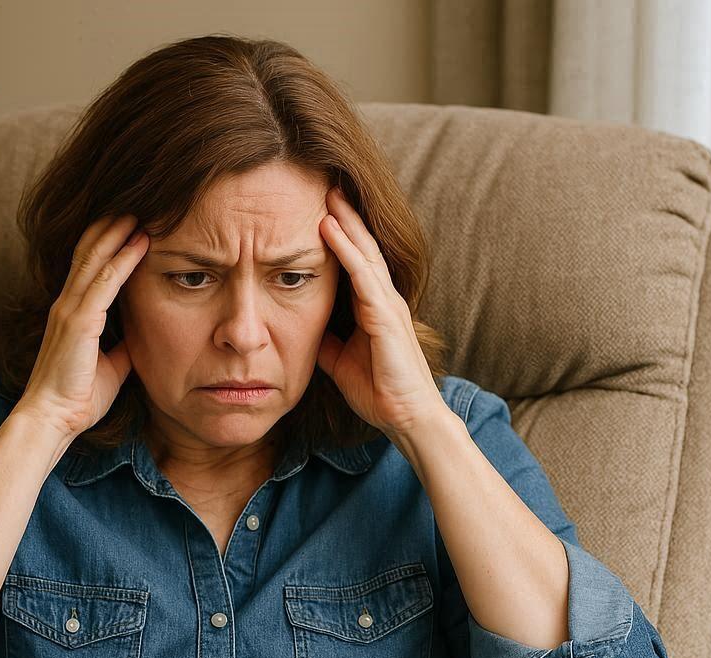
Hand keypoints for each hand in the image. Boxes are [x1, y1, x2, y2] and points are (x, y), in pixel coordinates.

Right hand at [14, 212, 148, 438]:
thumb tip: (142, 336)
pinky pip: (103, 282)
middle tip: (135, 203)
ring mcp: (70, 310)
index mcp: (72, 313)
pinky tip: (139, 242)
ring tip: (140, 210)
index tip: (129, 223)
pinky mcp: (78, 322)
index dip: (105, 242)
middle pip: (88, 251)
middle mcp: (67, 304)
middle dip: (111, 225)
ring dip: (118, 232)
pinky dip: (123, 259)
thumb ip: (122, 346)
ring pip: (95, 258)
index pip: (87, 266)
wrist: (52, 418)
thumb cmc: (77, 397)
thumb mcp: (111, 365)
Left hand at [316, 186, 448, 436]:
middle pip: (363, 247)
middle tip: (325, 185)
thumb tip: (305, 330)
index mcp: (375, 308)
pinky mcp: (387, 318)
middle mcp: (384, 300)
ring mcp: (388, 306)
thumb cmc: (379, 391)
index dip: (341, 235)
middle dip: (345, 216)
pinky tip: (330, 229)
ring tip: (327, 194)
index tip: (321, 210)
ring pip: (364, 253)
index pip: (357, 262)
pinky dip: (346, 250)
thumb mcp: (340, 361)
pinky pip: (364, 276)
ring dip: (345, 222)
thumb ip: (326, 342)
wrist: (405, 418)